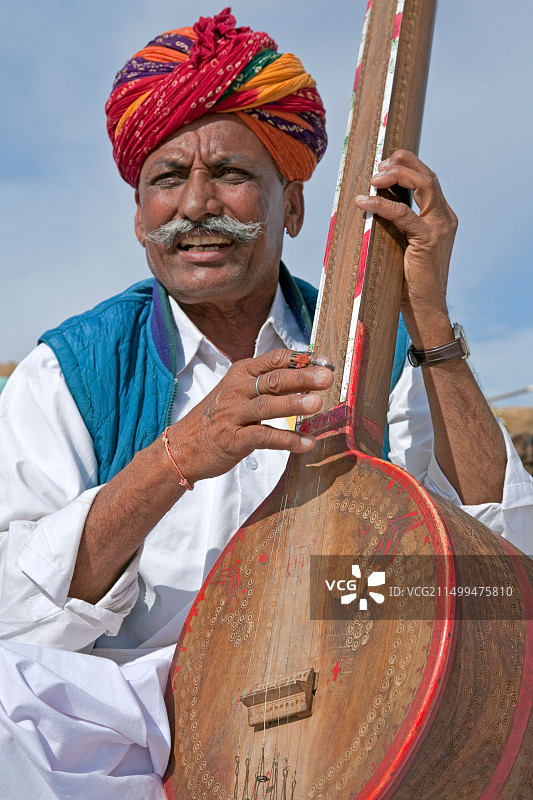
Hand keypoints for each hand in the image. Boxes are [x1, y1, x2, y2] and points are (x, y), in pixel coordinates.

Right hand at [166, 348, 333, 483]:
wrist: (181, 447)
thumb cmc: (217, 419)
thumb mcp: (237, 392)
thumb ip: (267, 384)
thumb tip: (307, 378)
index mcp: (241, 372)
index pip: (275, 359)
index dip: (302, 359)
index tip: (326, 362)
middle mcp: (237, 389)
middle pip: (274, 380)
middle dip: (302, 378)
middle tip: (327, 378)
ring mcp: (233, 414)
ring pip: (268, 405)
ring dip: (294, 404)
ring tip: (318, 403)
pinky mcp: (233, 439)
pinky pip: (264, 437)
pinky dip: (287, 440)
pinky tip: (307, 443)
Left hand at [355, 150, 457, 347]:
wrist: (425, 309)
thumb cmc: (410, 282)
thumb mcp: (404, 245)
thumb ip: (398, 225)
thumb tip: (373, 206)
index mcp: (442, 217)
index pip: (428, 180)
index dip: (408, 165)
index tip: (385, 162)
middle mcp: (445, 218)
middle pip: (428, 176)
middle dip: (403, 163)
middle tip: (378, 164)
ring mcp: (440, 227)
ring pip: (424, 185)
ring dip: (396, 175)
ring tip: (373, 178)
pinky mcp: (429, 239)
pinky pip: (403, 214)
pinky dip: (382, 204)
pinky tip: (364, 202)